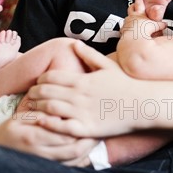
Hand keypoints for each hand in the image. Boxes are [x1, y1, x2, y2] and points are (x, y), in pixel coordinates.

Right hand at [0, 110, 97, 166]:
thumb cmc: (10, 131)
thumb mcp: (21, 118)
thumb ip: (40, 114)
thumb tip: (59, 112)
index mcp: (34, 136)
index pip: (64, 133)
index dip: (80, 126)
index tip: (90, 117)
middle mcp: (40, 153)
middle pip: (73, 149)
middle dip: (89, 140)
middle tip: (100, 130)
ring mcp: (43, 162)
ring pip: (73, 160)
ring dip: (88, 151)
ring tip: (97, 140)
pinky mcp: (46, 167)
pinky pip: (68, 167)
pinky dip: (80, 161)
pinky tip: (87, 153)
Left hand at [27, 41, 148, 137]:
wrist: (142, 103)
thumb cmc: (125, 84)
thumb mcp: (108, 65)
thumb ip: (89, 55)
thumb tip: (74, 43)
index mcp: (82, 80)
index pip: (50, 77)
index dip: (40, 79)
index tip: (38, 83)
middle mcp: (79, 95)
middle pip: (45, 92)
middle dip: (33, 93)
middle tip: (29, 96)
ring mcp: (82, 112)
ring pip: (50, 108)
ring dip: (37, 108)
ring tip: (33, 109)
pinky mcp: (86, 128)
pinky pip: (61, 127)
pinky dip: (48, 124)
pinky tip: (43, 122)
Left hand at [125, 0, 166, 37]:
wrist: (134, 39)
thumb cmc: (143, 31)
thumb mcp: (155, 26)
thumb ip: (160, 25)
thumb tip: (165, 25)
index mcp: (140, 14)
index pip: (139, 2)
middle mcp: (132, 17)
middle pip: (131, 7)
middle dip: (133, 5)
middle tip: (134, 4)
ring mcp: (127, 23)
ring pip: (127, 17)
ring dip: (129, 17)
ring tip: (132, 19)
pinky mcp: (124, 29)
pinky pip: (124, 26)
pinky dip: (126, 27)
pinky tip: (128, 30)